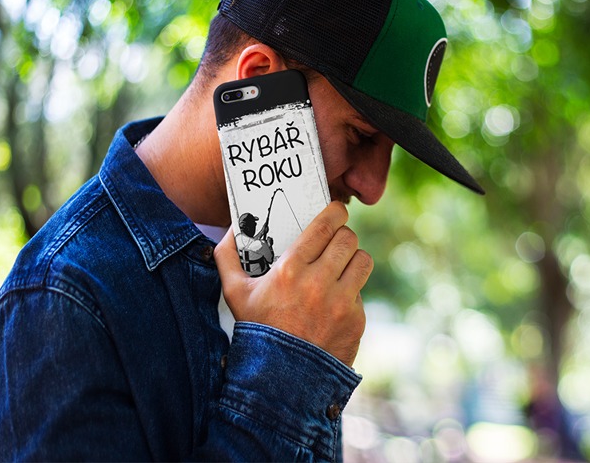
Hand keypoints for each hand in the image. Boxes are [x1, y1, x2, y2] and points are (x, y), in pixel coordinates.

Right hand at [214, 202, 371, 366]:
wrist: (280, 379)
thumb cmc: (257, 330)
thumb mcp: (234, 293)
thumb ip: (227, 257)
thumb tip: (231, 229)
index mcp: (290, 270)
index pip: (325, 226)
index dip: (335, 212)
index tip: (336, 211)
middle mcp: (318, 283)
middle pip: (348, 239)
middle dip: (343, 235)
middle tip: (336, 240)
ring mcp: (340, 302)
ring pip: (363, 260)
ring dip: (353, 259)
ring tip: (342, 266)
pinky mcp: (355, 320)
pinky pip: (361, 292)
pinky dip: (350, 292)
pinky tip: (334, 301)